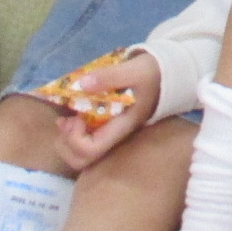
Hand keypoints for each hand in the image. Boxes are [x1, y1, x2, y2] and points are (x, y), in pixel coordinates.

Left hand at [51, 51, 159, 171]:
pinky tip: (73, 114)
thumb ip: (110, 76)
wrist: (167, 72)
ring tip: (66, 118)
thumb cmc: (152, 73)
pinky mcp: (105, 125)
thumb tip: (82, 84)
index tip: (78, 116)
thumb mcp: (134, 70)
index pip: (92, 150)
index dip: (75, 138)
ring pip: (78, 154)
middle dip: (65, 143)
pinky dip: (70, 131)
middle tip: (66, 121)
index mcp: (121, 127)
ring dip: (65, 138)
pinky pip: (81, 140)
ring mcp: (109, 132)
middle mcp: (114, 135)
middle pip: (81, 160)